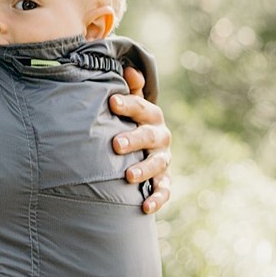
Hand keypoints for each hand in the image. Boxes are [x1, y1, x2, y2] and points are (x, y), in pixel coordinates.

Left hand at [111, 67, 171, 213]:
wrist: (144, 147)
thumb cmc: (130, 122)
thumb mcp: (130, 105)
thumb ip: (129, 91)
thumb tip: (128, 69)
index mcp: (151, 116)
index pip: (141, 108)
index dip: (127, 105)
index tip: (112, 102)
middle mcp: (160, 137)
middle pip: (149, 136)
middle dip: (134, 139)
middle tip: (116, 144)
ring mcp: (163, 159)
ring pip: (158, 164)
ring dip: (144, 169)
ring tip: (128, 175)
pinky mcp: (164, 180)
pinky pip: (164, 190)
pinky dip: (157, 199)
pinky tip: (145, 207)